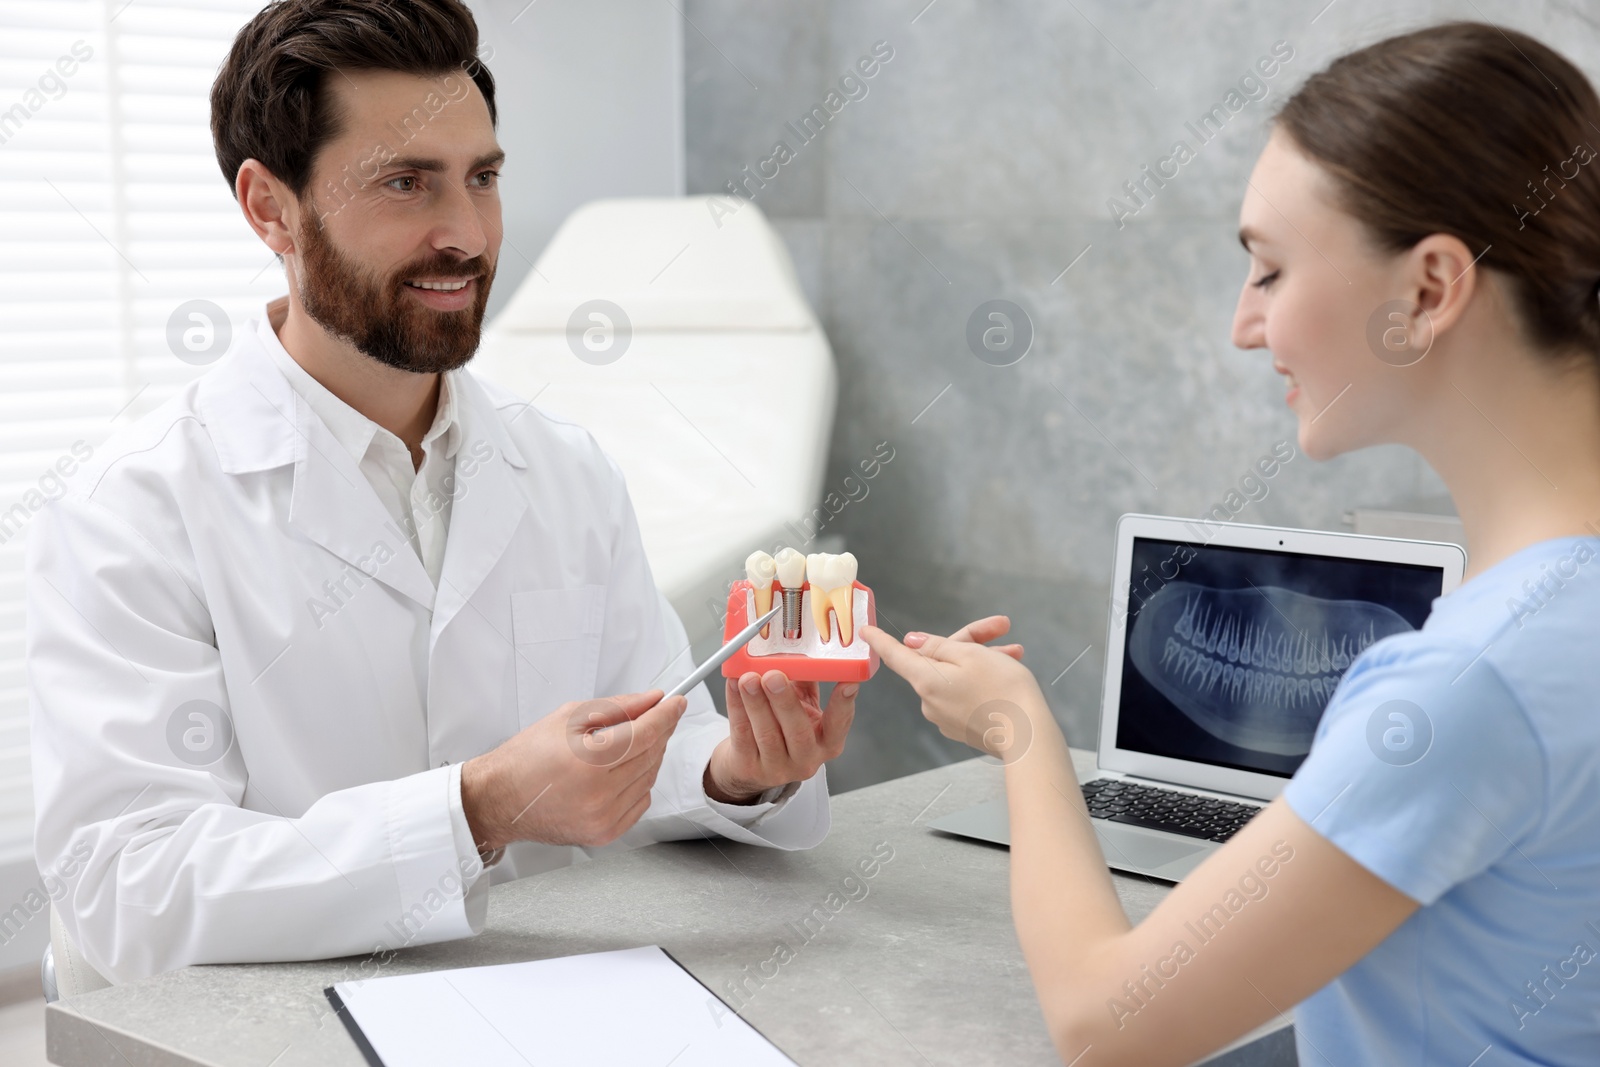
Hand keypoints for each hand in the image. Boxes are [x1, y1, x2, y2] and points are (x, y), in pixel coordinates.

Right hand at [461, 690, 686, 848]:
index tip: (677, 703)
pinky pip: (640, 802)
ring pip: (649, 779)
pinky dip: (639, 783)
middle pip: (651, 755)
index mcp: (589, 760)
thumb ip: (618, 707)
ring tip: (629, 744)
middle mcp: (599, 793)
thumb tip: (652, 700)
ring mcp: (603, 818)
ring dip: (649, 757)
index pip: (646, 733)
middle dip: (660, 732)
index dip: (666, 715)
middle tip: (657, 716)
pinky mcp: (604, 834)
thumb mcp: (569, 717)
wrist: (501, 799)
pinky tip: (621, 771)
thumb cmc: (528, 757)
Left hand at [704, 671, 857, 803]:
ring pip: (767, 733)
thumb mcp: (802, 706)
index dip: (843, 704)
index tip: (845, 682)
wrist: (751, 764)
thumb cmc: (781, 729)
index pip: (839, 724)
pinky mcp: (749, 767)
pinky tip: (734, 686)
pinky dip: (737, 706)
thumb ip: (804, 682)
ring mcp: (777, 767)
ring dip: (756, 702)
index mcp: (827, 742)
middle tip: (774, 676)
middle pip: (798, 731)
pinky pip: (742, 733)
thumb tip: (800, 654)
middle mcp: (806, 758)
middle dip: (785, 701)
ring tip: (748, 679)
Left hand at [860, 622, 1049, 762]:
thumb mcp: (971, 655)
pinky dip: (982, 680)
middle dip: (970, 641)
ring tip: (1015, 652)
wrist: (1029, 736)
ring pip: (957, 676)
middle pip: (939, 660)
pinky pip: (965, 694)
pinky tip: (1008, 672)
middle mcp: (930, 702)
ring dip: (983, 659)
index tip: (866, 630)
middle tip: (1001, 626)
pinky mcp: (963, 727)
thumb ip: (938, 646)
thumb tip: (913, 643)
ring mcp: (946, 718)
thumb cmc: (1003, 691)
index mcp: (926, 681)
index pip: (895, 656)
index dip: (880, 640)